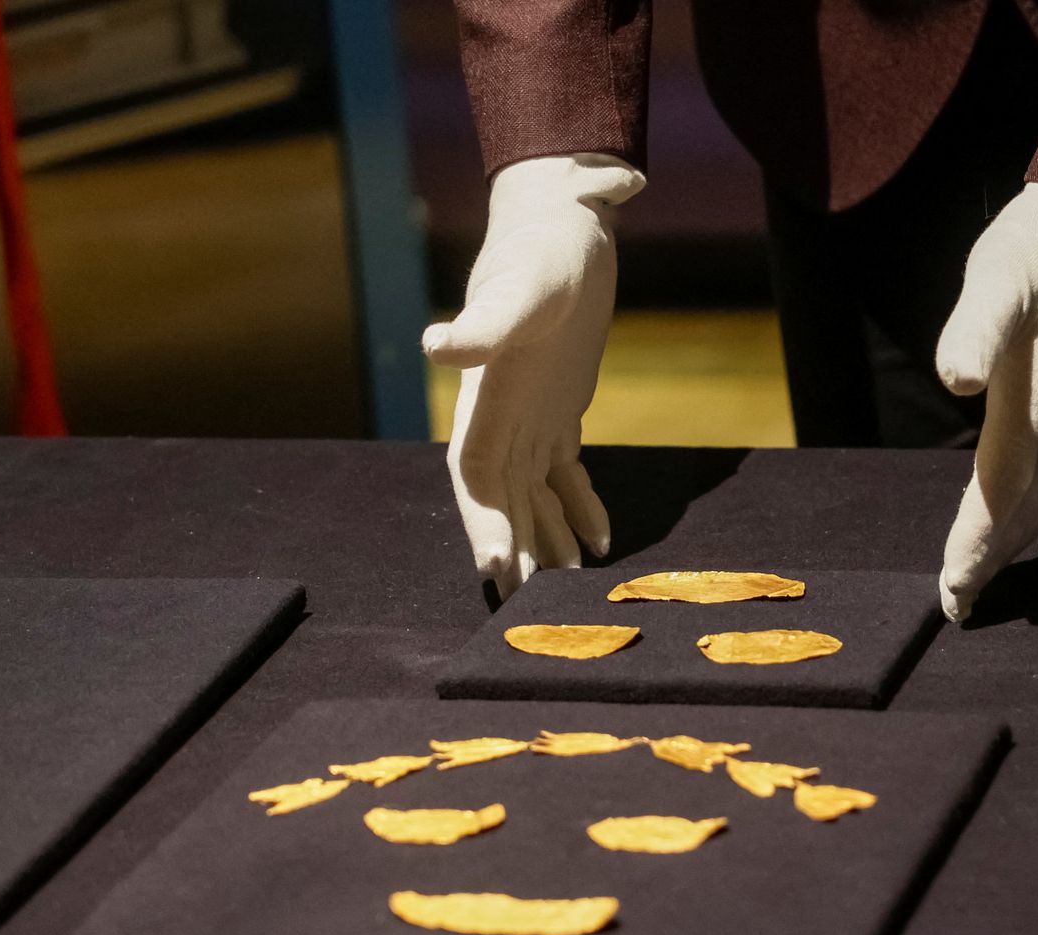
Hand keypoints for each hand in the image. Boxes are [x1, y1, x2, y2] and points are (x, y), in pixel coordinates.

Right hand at [423, 154, 644, 597]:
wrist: (561, 227)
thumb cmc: (539, 254)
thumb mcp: (520, 288)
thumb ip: (483, 325)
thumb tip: (435, 347)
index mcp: (483, 402)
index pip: (474, 477)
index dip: (483, 523)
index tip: (499, 567)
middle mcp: (499, 419)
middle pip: (499, 501)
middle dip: (513, 550)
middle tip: (529, 603)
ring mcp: (528, 418)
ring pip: (531, 497)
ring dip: (546, 541)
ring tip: (570, 588)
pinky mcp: (558, 411)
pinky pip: (564, 474)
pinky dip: (579, 508)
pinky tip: (602, 541)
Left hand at [935, 183, 1037, 621]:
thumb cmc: (1037, 245)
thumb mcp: (997, 277)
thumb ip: (976, 328)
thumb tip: (955, 379)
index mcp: (1034, 393)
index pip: (1002, 485)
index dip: (979, 540)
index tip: (956, 588)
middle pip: (1027, 502)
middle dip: (994, 555)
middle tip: (960, 604)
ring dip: (1013, 534)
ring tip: (979, 575)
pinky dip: (1029, 500)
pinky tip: (1014, 511)